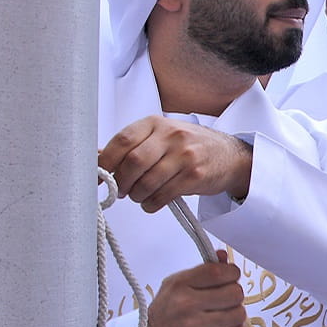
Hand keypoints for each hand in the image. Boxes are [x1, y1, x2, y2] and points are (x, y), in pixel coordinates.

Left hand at [101, 116, 253, 212]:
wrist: (230, 156)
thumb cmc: (190, 147)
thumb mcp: (161, 137)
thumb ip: (132, 146)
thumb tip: (96, 159)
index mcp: (157, 123)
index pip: (122, 140)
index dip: (105, 161)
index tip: (98, 176)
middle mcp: (172, 135)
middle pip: (133, 163)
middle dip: (121, 182)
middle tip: (122, 190)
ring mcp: (185, 155)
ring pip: (147, 182)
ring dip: (137, 195)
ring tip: (139, 196)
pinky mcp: (195, 176)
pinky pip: (163, 196)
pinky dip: (151, 204)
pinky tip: (153, 202)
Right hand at [143, 252, 246, 326]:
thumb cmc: (167, 311)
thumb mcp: (177, 283)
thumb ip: (203, 269)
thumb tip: (224, 256)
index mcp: (180, 284)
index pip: (218, 271)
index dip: (232, 273)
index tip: (229, 278)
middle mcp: (186, 304)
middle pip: (235, 293)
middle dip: (234, 296)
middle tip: (225, 300)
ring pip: (239, 314)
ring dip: (236, 315)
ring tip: (224, 316)